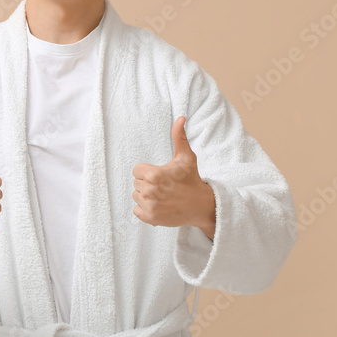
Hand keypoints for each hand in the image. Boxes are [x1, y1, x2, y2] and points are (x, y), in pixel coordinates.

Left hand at [131, 116, 215, 237]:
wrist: (200, 205)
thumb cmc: (191, 180)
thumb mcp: (186, 157)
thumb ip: (179, 137)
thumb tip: (180, 118)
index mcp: (154, 174)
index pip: (137, 170)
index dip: (147, 171)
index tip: (160, 175)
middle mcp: (150, 191)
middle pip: (136, 183)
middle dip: (147, 183)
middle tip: (164, 186)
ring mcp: (149, 206)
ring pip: (136, 196)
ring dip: (146, 196)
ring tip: (162, 195)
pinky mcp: (150, 218)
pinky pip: (136, 210)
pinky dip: (145, 209)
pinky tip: (158, 205)